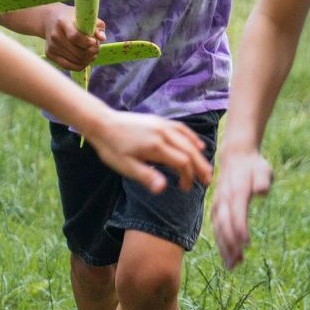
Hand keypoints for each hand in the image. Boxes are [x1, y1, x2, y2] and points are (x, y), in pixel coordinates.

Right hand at [43, 18, 105, 71]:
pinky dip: (80, 65)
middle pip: (77, 52)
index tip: (94, 41)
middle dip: (92, 52)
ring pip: (75, 61)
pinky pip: (69, 66)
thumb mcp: (84, 16)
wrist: (50, 20)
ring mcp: (51, 46)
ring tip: (92, 53)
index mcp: (63, 23)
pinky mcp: (50, 54)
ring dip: (88, 59)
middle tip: (97, 48)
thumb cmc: (71, 18)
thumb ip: (96, 26)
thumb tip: (102, 38)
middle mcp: (55, 35)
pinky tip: (85, 59)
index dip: (88, 42)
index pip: (75, 37)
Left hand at [87, 112, 211, 193]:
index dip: (188, 177)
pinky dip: (192, 137)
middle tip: (207, 181)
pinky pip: (181, 129)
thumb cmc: (112, 148)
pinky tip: (197, 145)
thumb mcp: (126, 166)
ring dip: (198, 154)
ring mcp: (162, 125)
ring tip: (205, 167)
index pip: (182, 163)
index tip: (185, 188)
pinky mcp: (159, 121)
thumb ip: (146, 176)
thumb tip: (163, 188)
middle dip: (200, 167)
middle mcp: (163, 133)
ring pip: (187, 140)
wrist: (101, 123)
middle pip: (189, 151)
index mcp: (156, 147)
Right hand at [210, 149, 272, 269]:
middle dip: (230, 244)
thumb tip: (262, 191)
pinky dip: (221, 244)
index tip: (247, 244)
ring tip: (232, 266)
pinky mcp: (216, 210)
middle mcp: (224, 199)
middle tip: (238, 263)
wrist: (236, 157)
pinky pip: (216, 229)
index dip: (240, 228)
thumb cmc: (253, 166)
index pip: (236, 212)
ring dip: (224, 248)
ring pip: (218, 229)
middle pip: (224, 225)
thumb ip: (263, 179)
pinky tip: (228, 257)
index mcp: (236, 190)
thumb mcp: (263, 168)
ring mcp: (218, 205)